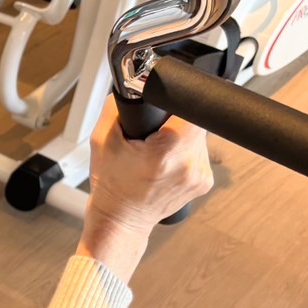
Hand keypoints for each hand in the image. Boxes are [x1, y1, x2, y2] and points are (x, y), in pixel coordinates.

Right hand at [78, 100, 213, 280]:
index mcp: (167, 151)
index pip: (191, 107)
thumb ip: (116, 106)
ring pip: (199, 136)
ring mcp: (200, 175)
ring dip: (182, 137)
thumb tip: (131, 86)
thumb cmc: (112, 187)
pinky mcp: (205, 181)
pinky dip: (185, 153)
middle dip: (176, 121)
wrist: (120, 220)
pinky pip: (199, 153)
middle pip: (196, 120)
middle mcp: (190, 164)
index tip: (165, 110)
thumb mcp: (102, 139)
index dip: (177, 102)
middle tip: (154, 135)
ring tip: (158, 151)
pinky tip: (166, 164)